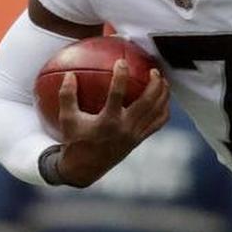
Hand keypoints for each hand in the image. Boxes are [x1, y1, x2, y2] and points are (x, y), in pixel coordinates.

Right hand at [55, 59, 169, 186]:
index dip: (121, 77)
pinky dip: (164, 110)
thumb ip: (67, 96)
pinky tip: (164, 100)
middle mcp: (125, 128)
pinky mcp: (140, 140)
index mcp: (107, 122)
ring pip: (157, 112)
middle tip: (154, 69)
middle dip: (154, 84)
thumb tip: (68, 74)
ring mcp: (135, 135)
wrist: (84, 169)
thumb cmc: (74, 141)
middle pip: (147, 103)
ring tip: (163, 80)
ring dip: (163, 95)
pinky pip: (158, 124)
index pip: (117, 94)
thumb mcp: (66, 119)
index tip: (122, 62)